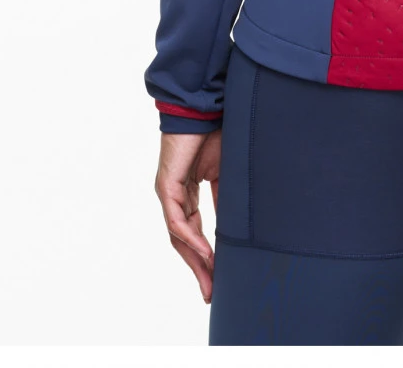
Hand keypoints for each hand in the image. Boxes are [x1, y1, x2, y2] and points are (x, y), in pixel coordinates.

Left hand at [155, 130, 220, 302]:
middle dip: (199, 268)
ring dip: (195, 261)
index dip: (206, 256)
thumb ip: (226, 200)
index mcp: (187, 194)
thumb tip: (236, 227)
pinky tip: (206, 252)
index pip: (194, 233)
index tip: (219, 277)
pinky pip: (178, 221)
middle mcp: (175, 197)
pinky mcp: (166, 187)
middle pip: (184, 242)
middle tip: (211, 292)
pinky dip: (191, 239)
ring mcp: (168, 193)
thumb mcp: (226, 174)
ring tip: (210, 281)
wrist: (203, 109)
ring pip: (179, 237)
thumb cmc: (214, 134)